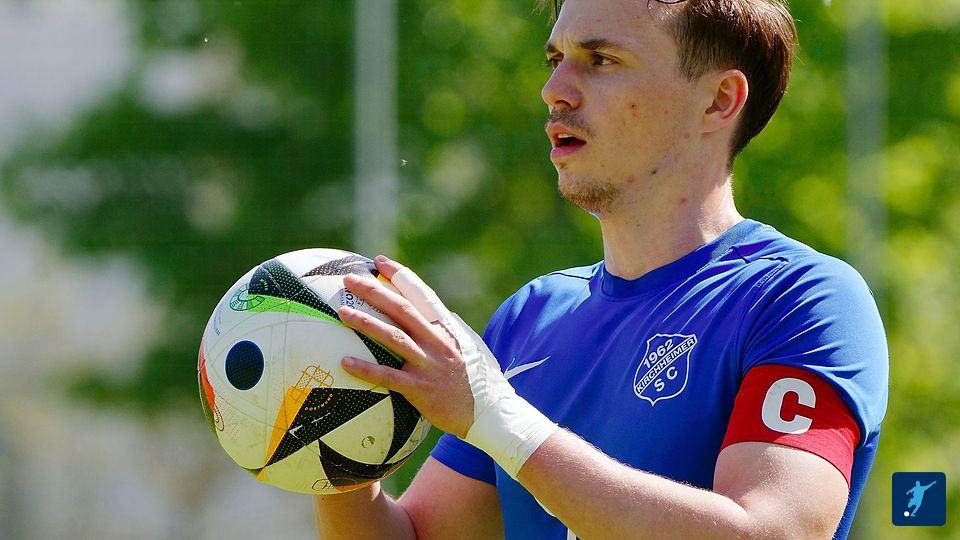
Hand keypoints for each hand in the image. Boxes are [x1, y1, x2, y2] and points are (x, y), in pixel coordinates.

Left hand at [337, 256, 474, 437]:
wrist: (489, 413)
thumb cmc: (479, 380)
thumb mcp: (470, 346)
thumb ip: (452, 328)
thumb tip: (437, 313)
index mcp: (447, 328)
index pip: (421, 294)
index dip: (399, 276)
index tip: (380, 262)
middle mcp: (437, 341)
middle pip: (401, 309)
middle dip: (375, 291)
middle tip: (350, 279)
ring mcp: (429, 364)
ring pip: (393, 336)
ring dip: (366, 322)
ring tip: (343, 312)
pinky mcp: (420, 389)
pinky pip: (388, 376)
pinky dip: (366, 368)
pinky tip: (345, 362)